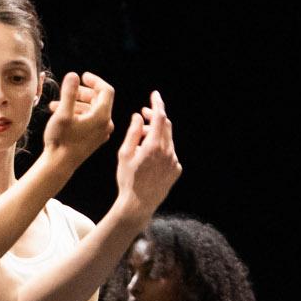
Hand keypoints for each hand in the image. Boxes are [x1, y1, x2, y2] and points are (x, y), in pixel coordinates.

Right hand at [41, 70, 115, 165]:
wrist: (59, 166)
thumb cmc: (61, 140)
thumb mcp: (63, 113)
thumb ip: (69, 93)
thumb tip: (73, 75)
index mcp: (102, 116)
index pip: (106, 90)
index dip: (94, 80)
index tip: (82, 76)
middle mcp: (105, 124)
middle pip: (99, 100)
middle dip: (81, 93)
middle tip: (67, 91)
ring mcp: (101, 133)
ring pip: (92, 110)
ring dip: (75, 104)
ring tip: (56, 105)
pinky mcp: (94, 140)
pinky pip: (90, 121)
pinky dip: (77, 114)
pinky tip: (61, 115)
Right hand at [114, 90, 180, 217]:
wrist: (138, 205)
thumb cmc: (127, 179)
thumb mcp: (124, 154)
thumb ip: (133, 132)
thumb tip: (138, 116)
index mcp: (154, 146)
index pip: (159, 117)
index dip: (157, 104)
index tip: (154, 95)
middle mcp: (168, 152)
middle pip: (165, 126)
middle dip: (154, 118)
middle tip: (142, 116)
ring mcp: (174, 161)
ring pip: (168, 140)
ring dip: (156, 135)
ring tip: (141, 142)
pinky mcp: (176, 170)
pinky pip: (170, 153)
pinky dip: (161, 149)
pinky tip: (148, 159)